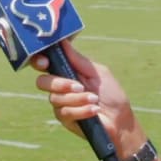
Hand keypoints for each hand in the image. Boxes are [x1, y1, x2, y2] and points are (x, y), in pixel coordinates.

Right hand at [30, 40, 145, 156]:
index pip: (45, 64)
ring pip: (55, 98)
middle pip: (43, 82)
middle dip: (60, 83)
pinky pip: (64, 112)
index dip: (39, 61)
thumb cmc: (111, 94)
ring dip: (78, 98)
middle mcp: (61, 87)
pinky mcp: (65, 119)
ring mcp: (61, 103)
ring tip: (95, 99)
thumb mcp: (97, 72)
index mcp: (67, 71)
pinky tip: (94, 110)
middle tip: (79, 86)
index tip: (45, 62)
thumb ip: (78, 59)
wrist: (120, 120)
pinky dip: (82, 110)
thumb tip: (62, 41)